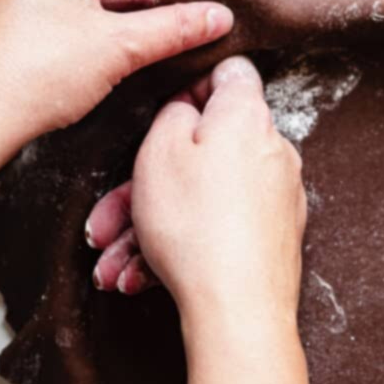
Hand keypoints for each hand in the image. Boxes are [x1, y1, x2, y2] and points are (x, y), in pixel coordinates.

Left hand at [0, 0, 232, 157]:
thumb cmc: (25, 73)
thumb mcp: (121, 46)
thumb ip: (176, 27)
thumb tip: (213, 18)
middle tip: (187, 16)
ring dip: (122, 10)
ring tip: (159, 38)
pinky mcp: (1, 6)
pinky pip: (57, 1)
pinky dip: (89, 19)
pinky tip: (115, 47)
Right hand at [86, 57, 306, 323]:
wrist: (238, 309)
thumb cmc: (196, 227)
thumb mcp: (160, 151)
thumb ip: (173, 114)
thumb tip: (189, 109)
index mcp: (247, 117)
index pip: (230, 74)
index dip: (191, 87)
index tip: (162, 117)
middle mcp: (272, 152)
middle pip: (201, 153)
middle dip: (144, 187)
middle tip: (107, 222)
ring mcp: (276, 198)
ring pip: (200, 200)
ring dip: (148, 230)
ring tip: (115, 265)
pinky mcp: (272, 238)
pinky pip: (216, 230)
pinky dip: (178, 249)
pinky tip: (141, 278)